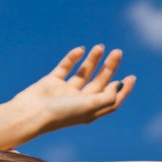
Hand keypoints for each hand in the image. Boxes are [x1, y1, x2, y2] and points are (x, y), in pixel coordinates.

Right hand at [10, 44, 135, 132]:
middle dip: (109, 67)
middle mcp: (78, 101)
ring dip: (93, 60)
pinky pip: (65, 67)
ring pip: (83, 73)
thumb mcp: (90, 106)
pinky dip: (72, 58)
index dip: (122, 90)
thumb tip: (118, 85)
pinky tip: (80, 50)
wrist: (30, 113)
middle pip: (99, 83)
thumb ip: (108, 97)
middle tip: (117, 52)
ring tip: (101, 47)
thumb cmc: (61, 114)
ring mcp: (64, 91)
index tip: (131, 76)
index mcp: (89, 111)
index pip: (110, 100)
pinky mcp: (51, 81)